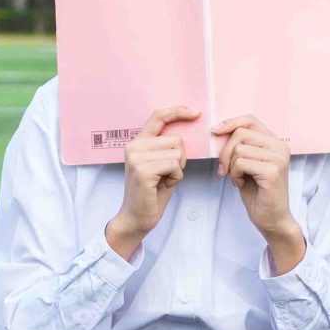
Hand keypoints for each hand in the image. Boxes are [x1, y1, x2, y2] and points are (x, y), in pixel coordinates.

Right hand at [104, 104, 195, 260]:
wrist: (137, 217)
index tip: (195, 112)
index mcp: (137, 142)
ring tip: (163, 180)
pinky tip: (164, 185)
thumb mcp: (160, 164)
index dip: (177, 112)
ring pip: (177, 153)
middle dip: (180, 158)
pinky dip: (176, 177)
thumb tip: (187, 130)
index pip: (158, 117)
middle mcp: (133, 146)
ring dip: (178, 169)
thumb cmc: (152, 192)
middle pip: (176, 140)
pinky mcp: (142, 170)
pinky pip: (174, 165)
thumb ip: (166, 146)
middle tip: (166, 174)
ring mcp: (136, 157)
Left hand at [213, 115, 305, 273]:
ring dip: (231, 166)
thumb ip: (241, 145)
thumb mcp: (247, 163)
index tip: (214, 131)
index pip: (250, 120)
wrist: (271, 218)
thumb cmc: (257, 191)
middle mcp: (280, 146)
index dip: (230, 122)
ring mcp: (278, 158)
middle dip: (225, 151)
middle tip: (224, 169)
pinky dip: (235, 175)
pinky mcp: (273, 171)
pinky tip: (242, 184)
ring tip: (238, 179)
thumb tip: (218, 129)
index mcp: (276, 142)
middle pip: (241, 133)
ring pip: (239, 149)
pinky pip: (241, 163)